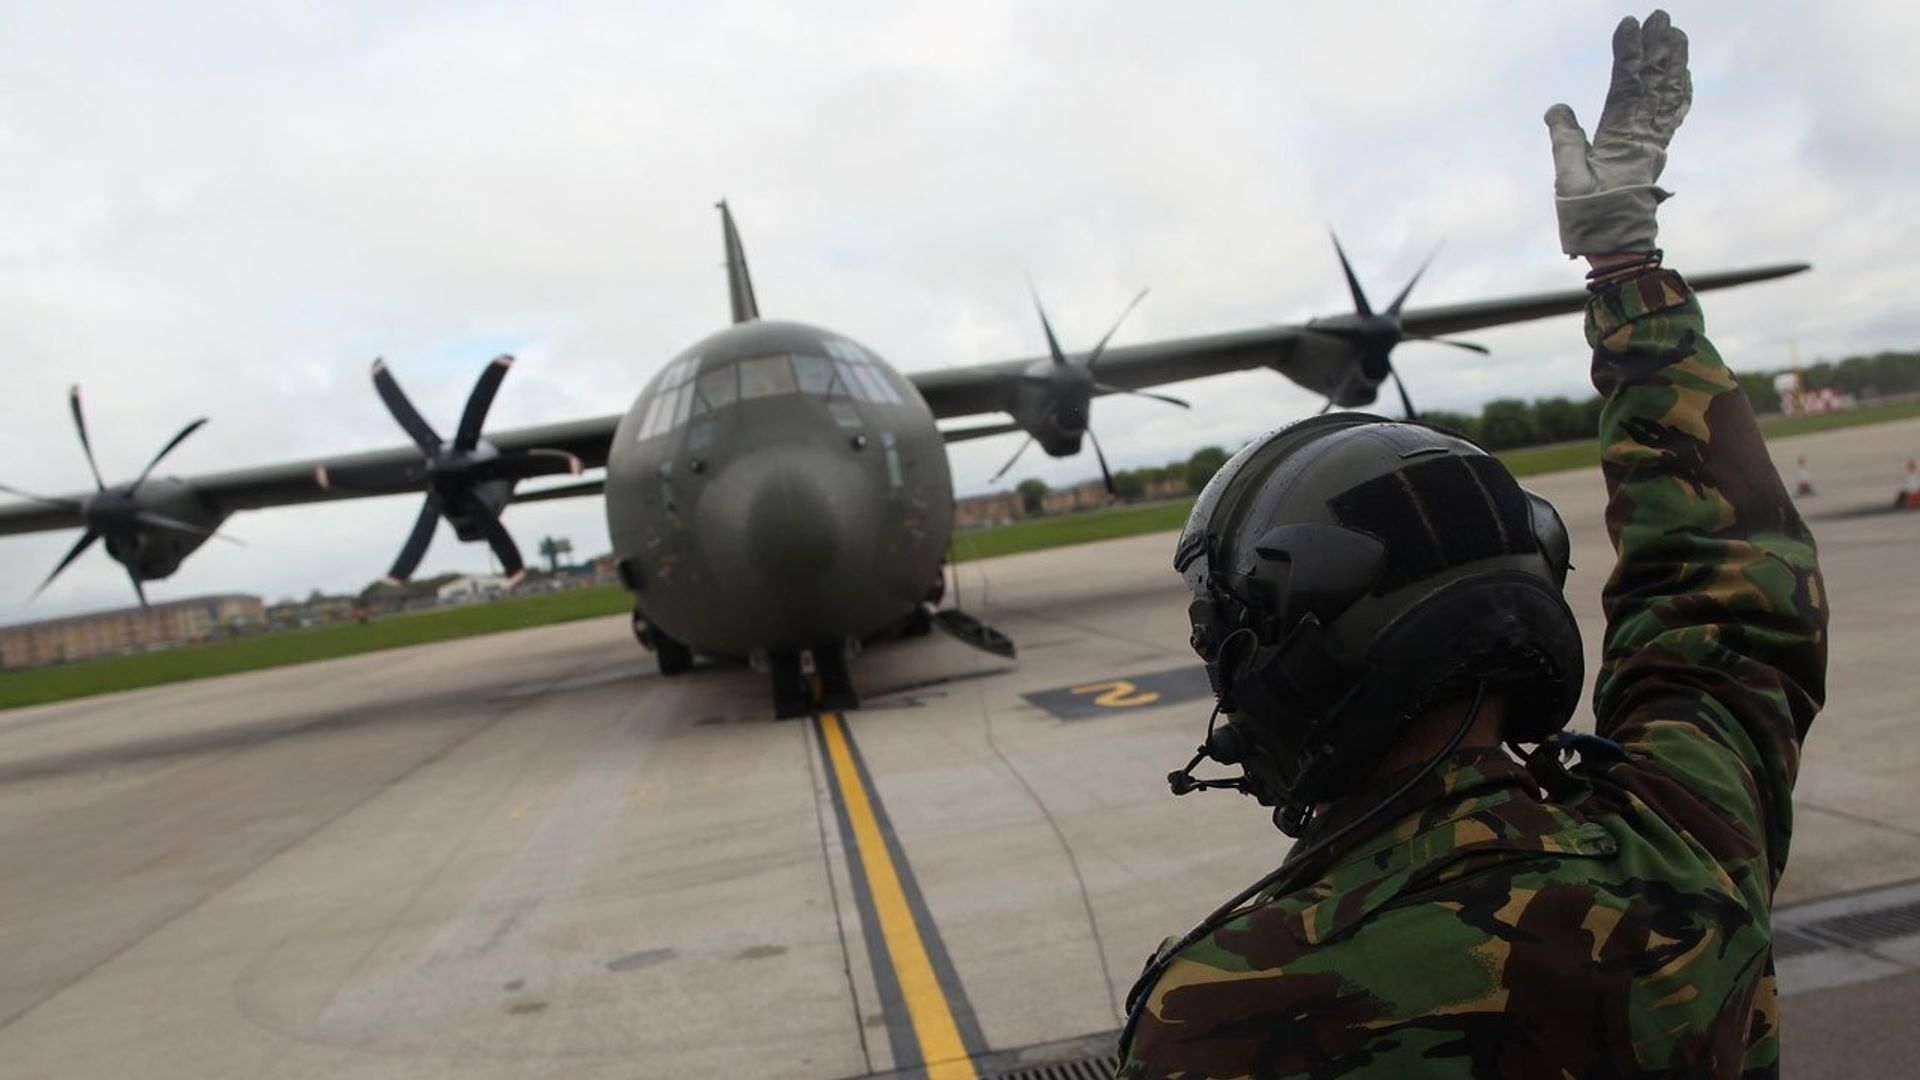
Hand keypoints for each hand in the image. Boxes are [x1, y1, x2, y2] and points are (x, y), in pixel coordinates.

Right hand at [1545, 10, 1691, 255]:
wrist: (1618, 244)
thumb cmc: (1591, 216)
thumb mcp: (1568, 180)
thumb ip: (1564, 140)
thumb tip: (1557, 106)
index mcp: (1621, 139)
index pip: (1627, 86)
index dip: (1628, 54)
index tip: (1628, 24)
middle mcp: (1643, 135)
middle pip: (1654, 83)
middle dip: (1656, 48)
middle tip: (1660, 15)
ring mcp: (1653, 142)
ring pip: (1668, 94)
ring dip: (1673, 62)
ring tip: (1676, 32)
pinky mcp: (1655, 152)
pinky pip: (1674, 116)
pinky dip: (1681, 92)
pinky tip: (1683, 74)